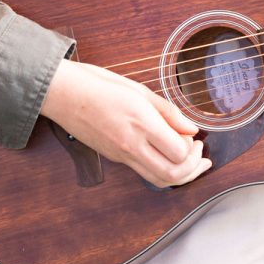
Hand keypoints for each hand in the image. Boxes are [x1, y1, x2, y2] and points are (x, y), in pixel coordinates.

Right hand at [40, 58, 211, 187]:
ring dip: (179, 176)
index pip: (179, 152)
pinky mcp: (114, 158)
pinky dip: (161, 170)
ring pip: (157, 180)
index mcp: (141, 124)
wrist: (63, 94)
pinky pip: (143, 172)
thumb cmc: (97, 84)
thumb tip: (190, 128)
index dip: (192, 148)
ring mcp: (121, 155)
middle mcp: (131, 145)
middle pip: (171, 175)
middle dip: (192, 170)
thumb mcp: (138, 90)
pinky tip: (166, 156)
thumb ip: (168, 112)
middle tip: (200, 156)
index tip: (195, 137)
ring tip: (190, 162)